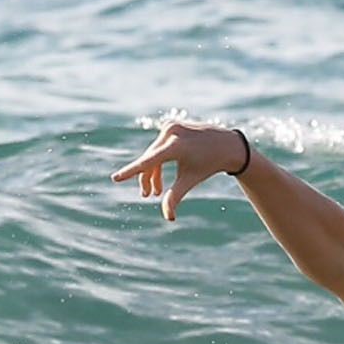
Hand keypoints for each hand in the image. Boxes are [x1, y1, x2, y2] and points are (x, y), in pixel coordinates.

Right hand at [109, 119, 252, 221]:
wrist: (227, 145)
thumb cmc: (208, 164)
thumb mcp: (190, 181)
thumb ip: (175, 196)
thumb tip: (168, 217)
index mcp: (176, 145)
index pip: (149, 161)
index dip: (132, 171)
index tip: (116, 178)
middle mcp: (172, 132)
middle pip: (150, 159)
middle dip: (148, 179)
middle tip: (148, 196)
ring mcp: (171, 126)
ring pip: (153, 153)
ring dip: (153, 172)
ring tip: (156, 191)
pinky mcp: (171, 125)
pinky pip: (159, 146)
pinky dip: (158, 161)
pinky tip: (160, 175)